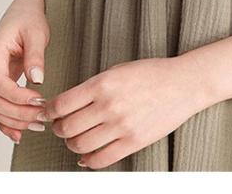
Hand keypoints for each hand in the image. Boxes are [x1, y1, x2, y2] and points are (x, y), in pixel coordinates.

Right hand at [0, 0, 49, 143]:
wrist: (27, 8)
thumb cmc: (32, 16)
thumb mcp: (37, 32)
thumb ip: (35, 56)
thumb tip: (37, 81)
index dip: (17, 98)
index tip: (40, 101)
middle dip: (18, 114)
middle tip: (43, 118)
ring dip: (14, 121)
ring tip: (38, 126)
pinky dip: (6, 121)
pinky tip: (19, 133)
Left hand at [41, 55, 210, 168]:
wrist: (182, 84)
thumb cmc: (152, 74)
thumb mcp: (118, 70)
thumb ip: (93, 86)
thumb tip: (68, 104)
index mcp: (103, 83)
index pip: (62, 104)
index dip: (49, 111)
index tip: (48, 113)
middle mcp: (109, 105)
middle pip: (67, 127)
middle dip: (58, 129)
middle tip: (60, 126)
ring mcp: (121, 126)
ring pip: (80, 145)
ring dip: (72, 144)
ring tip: (76, 138)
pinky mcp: (132, 142)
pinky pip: (100, 160)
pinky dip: (88, 161)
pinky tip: (87, 154)